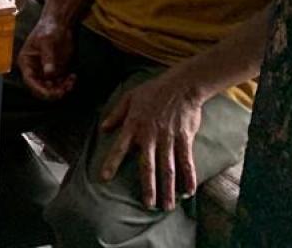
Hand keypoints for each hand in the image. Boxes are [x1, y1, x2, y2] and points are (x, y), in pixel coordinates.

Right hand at [17, 17, 77, 100]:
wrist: (61, 23)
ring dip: (62, 89)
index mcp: (26, 62)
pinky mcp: (57, 71)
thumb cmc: (49, 28)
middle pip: (40, 88)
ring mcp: (46, 71)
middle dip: (52, 92)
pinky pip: (61, 84)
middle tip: (64, 90)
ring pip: (52, 89)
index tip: (51, 93)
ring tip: (71, 81)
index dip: (39, 89)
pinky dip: (67, 84)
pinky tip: (73, 77)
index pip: (30, 81)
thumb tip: (48, 73)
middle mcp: (35, 69)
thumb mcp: (47, 41)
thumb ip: (48, 58)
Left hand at [98, 73, 203, 210]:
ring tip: (167, 206)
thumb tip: (103, 128)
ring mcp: (168, 138)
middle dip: (147, 187)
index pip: (119, 147)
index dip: (111, 163)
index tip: (104, 178)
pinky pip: (186, 162)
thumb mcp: (129, 98)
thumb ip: (116, 115)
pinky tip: (188, 192)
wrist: (180, 85)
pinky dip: (188, 178)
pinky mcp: (184, 139)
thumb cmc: (153, 91)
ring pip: (168, 168)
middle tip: (147, 205)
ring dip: (167, 189)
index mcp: (133, 125)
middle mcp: (150, 135)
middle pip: (148, 166)